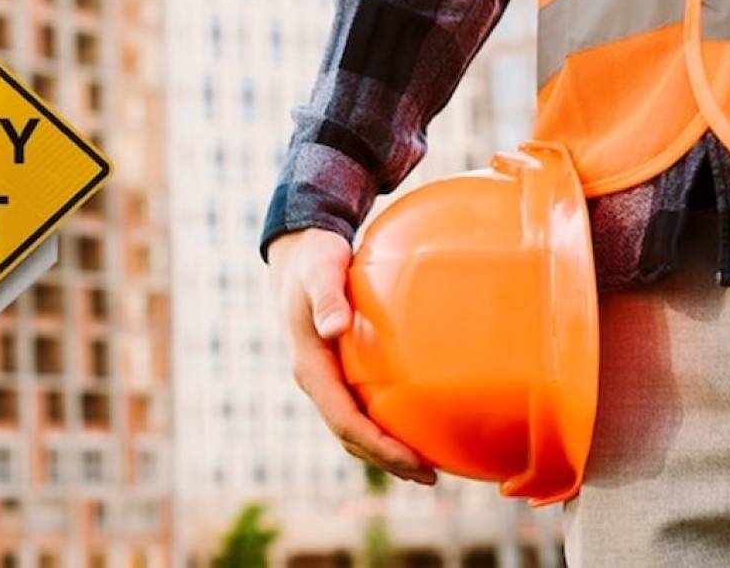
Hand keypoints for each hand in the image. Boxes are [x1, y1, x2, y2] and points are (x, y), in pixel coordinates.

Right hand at [268, 228, 435, 484]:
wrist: (300, 253)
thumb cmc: (314, 260)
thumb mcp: (320, 271)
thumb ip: (328, 298)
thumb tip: (334, 328)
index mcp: (310, 366)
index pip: (343, 420)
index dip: (376, 446)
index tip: (411, 461)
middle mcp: (317, 380)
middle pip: (350, 435)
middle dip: (386, 460)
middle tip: (429, 477)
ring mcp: (327, 379)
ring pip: (354, 428)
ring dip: (386, 452)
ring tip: (426, 468)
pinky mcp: (338, 372)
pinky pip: (361, 409)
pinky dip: (385, 428)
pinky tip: (415, 428)